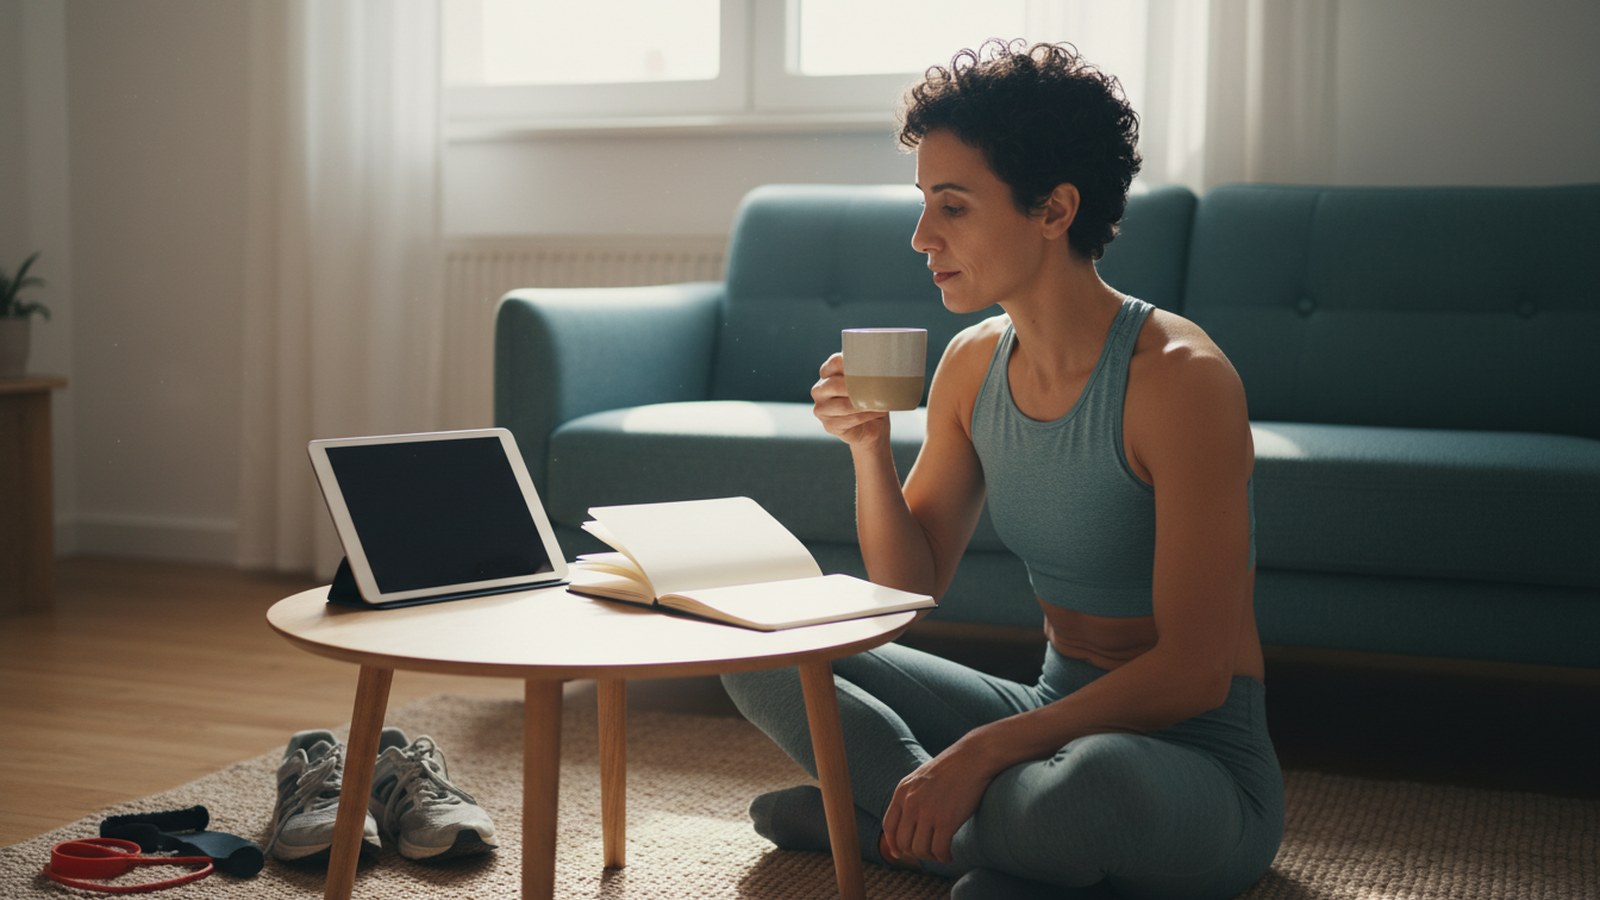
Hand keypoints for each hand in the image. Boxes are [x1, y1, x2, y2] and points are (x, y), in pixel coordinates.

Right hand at [812, 353, 889, 447]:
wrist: (873, 425)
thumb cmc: (871, 398)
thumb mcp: (869, 379)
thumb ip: (867, 369)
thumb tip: (880, 364)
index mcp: (827, 372)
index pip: (835, 362)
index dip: (853, 364)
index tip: (872, 368)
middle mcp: (820, 389)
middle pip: (835, 385)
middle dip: (858, 387)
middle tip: (876, 389)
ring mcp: (821, 408)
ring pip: (844, 405)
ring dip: (865, 405)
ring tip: (879, 403)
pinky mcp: (829, 425)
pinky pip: (849, 419)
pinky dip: (865, 416)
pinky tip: (874, 414)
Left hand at [880, 739, 994, 865]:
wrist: (973, 758)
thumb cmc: (952, 767)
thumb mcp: (921, 778)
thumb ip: (911, 796)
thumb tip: (910, 821)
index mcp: (902, 791)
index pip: (889, 826)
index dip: (892, 844)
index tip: (899, 853)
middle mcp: (911, 803)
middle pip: (903, 842)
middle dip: (915, 852)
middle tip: (928, 852)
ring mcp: (927, 812)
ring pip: (920, 850)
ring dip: (930, 857)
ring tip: (940, 854)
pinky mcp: (946, 821)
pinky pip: (939, 850)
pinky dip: (944, 858)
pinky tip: (949, 856)